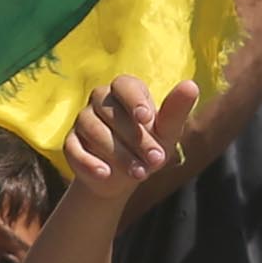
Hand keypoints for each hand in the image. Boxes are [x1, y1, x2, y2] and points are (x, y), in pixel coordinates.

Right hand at [65, 75, 202, 198]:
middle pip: (111, 112)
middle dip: (136, 138)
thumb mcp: (166, 133)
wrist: (123, 178)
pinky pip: (74, 149)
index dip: (134, 100)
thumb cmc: (149, 147)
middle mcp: (100, 100)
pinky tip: (105, 174)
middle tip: (156, 160)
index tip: (146, 119)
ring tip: (140, 174)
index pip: (125, 84)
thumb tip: (191, 85)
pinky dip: (89, 162)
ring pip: (94, 130)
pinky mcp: (70, 143)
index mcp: (125, 90)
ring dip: (118, 153)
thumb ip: (176, 110)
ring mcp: (83, 120)